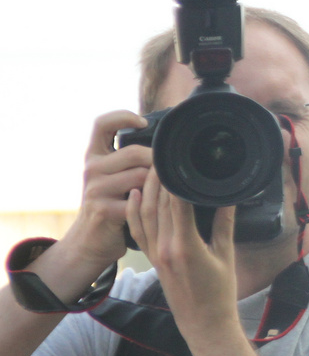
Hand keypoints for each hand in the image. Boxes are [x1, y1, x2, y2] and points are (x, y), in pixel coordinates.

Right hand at [58, 112, 149, 272]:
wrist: (92, 239)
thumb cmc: (114, 201)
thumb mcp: (115, 175)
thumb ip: (129, 157)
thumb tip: (165, 139)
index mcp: (95, 155)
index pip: (102, 124)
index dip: (123, 116)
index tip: (144, 123)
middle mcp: (91, 169)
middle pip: (134, 152)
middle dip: (158, 161)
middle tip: (170, 171)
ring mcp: (95, 189)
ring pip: (141, 176)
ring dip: (158, 184)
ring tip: (163, 192)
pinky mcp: (103, 210)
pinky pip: (140, 200)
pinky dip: (153, 203)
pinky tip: (158, 207)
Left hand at [126, 168, 241, 344]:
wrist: (204, 324)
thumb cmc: (220, 293)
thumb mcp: (226, 255)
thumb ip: (224, 223)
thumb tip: (228, 197)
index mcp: (185, 245)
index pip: (177, 204)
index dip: (176, 179)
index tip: (179, 159)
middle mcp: (165, 248)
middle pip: (158, 205)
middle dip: (160, 178)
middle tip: (164, 155)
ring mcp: (156, 254)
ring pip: (145, 214)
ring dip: (148, 190)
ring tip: (151, 167)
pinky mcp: (153, 260)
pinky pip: (139, 230)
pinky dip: (136, 211)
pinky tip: (138, 195)